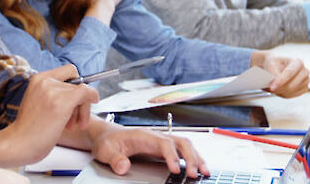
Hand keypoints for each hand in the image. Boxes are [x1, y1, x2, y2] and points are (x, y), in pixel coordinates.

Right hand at [2, 65, 99, 163]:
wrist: (18, 143)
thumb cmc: (28, 130)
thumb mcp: (38, 103)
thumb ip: (53, 94)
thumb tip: (79, 94)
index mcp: (37, 79)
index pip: (67, 71)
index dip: (76, 84)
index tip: (78, 98)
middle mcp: (44, 80)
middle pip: (76, 82)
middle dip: (80, 101)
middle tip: (75, 120)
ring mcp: (52, 90)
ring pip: (82, 90)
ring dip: (83, 109)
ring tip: (72, 125)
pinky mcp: (62, 101)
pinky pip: (86, 92)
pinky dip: (91, 102)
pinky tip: (84, 120)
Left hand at [91, 127, 209, 178]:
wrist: (107, 136)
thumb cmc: (107, 142)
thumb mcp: (104, 151)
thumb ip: (114, 158)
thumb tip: (124, 166)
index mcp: (143, 135)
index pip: (163, 143)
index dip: (171, 156)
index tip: (176, 169)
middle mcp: (156, 136)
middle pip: (180, 142)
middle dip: (190, 157)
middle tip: (194, 174)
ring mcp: (161, 142)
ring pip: (185, 145)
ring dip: (196, 157)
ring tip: (204, 172)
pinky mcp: (163, 149)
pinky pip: (183, 151)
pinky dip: (193, 159)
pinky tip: (199, 169)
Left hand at [252, 52, 308, 97]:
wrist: (277, 66)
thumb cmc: (275, 63)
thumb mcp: (271, 63)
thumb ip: (273, 71)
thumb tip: (275, 81)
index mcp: (298, 62)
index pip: (290, 72)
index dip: (281, 81)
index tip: (272, 87)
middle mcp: (304, 71)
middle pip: (292, 84)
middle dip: (279, 88)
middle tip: (269, 89)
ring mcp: (305, 81)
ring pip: (291, 91)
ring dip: (279, 91)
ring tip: (271, 87)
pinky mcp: (304, 89)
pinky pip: (292, 95)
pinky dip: (282, 94)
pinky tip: (277, 89)